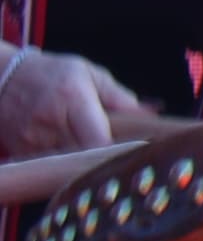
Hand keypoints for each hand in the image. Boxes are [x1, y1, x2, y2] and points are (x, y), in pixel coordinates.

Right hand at [0, 48, 150, 159]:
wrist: (2, 77)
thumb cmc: (52, 74)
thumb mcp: (90, 75)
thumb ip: (121, 97)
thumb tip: (150, 114)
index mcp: (73, 99)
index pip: (98, 140)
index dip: (116, 151)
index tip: (132, 152)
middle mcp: (50, 122)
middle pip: (85, 157)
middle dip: (105, 158)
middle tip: (121, 156)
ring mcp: (33, 140)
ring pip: (67, 165)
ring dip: (83, 163)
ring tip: (95, 153)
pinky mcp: (21, 152)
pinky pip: (50, 166)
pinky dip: (63, 164)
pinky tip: (71, 155)